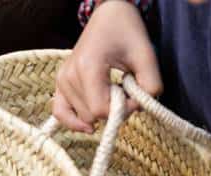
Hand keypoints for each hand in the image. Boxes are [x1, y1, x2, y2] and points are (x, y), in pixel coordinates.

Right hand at [53, 0, 161, 131]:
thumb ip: (150, 86)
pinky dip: (74, 122)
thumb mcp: (147, 56)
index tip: (134, 96)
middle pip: (93, 116)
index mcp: (88, 66)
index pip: (101, 110)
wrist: (109, 15)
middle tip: (125, 91)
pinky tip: (89, 126)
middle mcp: (70, 75)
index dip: (123, 110)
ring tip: (110, 90)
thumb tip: (138, 108)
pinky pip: (60, 113)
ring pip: (84, 117)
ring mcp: (63, 80)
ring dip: (101, 112)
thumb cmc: (127, 31)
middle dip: (113, 110)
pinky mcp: (60, 84)